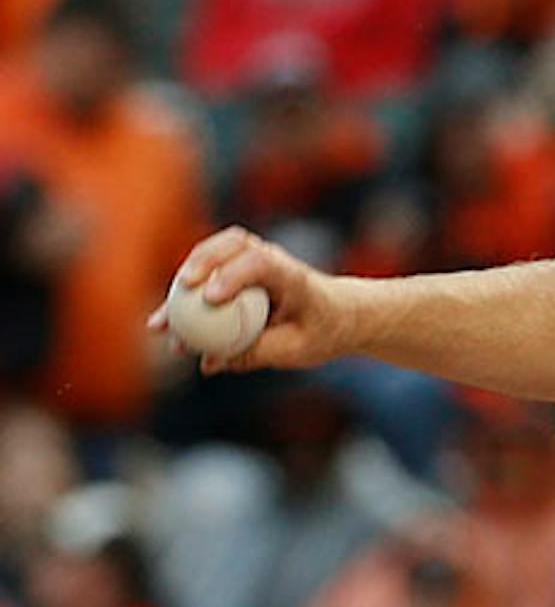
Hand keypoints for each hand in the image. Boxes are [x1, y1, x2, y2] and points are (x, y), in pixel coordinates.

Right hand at [149, 226, 352, 376]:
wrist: (342, 314)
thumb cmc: (323, 331)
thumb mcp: (298, 349)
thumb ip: (258, 352)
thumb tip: (210, 362)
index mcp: (294, 277)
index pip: (262, 264)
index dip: (234, 276)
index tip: (210, 298)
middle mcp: (273, 261)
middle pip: (233, 244)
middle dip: (202, 261)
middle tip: (181, 289)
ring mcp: (256, 261)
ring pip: (215, 255)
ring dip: (184, 280)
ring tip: (159, 322)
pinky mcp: (240, 272)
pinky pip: (208, 276)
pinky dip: (184, 297)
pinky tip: (162, 325)